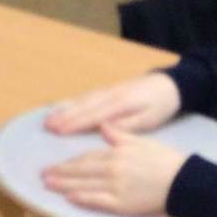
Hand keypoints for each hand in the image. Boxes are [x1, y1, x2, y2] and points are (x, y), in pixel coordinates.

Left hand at [40, 125, 185, 216]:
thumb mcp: (143, 141)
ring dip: (64, 185)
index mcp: (117, 152)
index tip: (55, 164)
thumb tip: (104, 126)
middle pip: (80, 170)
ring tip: (48, 185)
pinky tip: (69, 198)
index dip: (69, 162)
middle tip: (43, 175)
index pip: (87, 157)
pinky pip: (96, 200)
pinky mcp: (121, 203)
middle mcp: (113, 168)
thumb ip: (120, 135)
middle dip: (60, 172)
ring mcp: (115, 186)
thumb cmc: (165, 161)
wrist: (184, 181)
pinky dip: (81, 198)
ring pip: (83, 185)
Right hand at [45, 73, 180, 134]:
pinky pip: (85, 96)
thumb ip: (128, 125)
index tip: (59, 131)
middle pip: (83, 106)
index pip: (93, 115)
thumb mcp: (150, 119)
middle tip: (47, 126)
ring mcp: (107, 91)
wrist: (169, 84)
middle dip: (64, 116)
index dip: (75, 123)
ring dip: (64, 109)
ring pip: (82, 100)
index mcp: (121, 104)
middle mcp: (110, 95)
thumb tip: (105, 129)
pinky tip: (60, 107)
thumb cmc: (160, 106)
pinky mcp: (107, 90)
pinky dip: (71, 102)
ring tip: (48, 118)